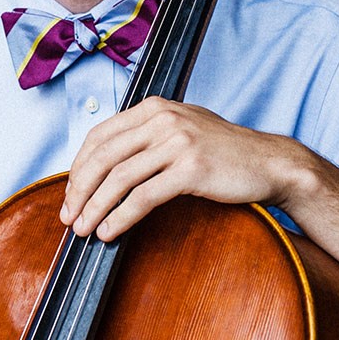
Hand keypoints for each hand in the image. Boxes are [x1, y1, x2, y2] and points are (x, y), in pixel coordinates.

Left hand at [60, 96, 303, 240]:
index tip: (69, 194)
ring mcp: (177, 142)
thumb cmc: (223, 150)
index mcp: (153, 107)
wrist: (270, 162)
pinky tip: (111, 232)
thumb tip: (104, 162)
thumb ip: (146, 135)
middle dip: (79, 190)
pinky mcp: (190, 168)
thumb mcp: (181, 127)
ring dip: (95, 208)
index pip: (99, 136)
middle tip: (68, 217)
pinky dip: (121, 217)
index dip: (78, 168)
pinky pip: (144, 196)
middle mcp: (162, 119)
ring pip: (119, 178)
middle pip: (103, 157)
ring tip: (84, 231)